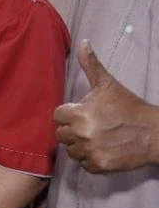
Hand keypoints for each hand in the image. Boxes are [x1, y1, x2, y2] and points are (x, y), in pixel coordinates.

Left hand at [53, 39, 158, 172]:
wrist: (154, 133)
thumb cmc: (128, 107)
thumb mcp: (108, 84)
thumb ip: (91, 64)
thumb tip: (83, 42)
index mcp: (78, 114)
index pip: (57, 116)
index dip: (68, 114)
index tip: (83, 113)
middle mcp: (81, 134)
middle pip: (61, 134)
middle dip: (72, 129)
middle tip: (90, 125)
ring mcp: (90, 151)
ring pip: (71, 150)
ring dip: (79, 145)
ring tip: (96, 137)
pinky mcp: (99, 165)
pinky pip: (83, 164)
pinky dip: (90, 159)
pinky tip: (101, 149)